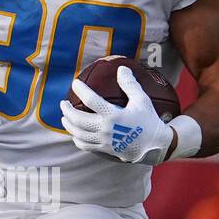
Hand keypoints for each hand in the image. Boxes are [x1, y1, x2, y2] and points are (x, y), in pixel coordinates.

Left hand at [59, 65, 175, 165]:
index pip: (91, 100)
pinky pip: (86, 146)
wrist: (155, 145)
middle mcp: (106, 129)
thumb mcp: (142, 100)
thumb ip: (130, 84)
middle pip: (79, 120)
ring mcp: (104, 141)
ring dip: (68, 125)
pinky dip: (77, 139)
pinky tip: (75, 134)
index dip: (81, 89)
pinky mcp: (105, 149)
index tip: (75, 83)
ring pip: (79, 134)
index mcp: (114, 115)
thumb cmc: (148, 120)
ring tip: (64, 117)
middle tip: (63, 103)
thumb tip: (121, 69)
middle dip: (67, 110)